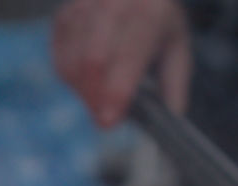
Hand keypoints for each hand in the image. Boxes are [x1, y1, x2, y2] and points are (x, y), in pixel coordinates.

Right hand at [52, 0, 191, 126]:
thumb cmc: (156, 23)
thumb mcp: (176, 48)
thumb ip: (173, 86)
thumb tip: (172, 120)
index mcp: (148, 12)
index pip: (128, 55)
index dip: (116, 91)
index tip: (109, 121)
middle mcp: (113, 4)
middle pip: (92, 61)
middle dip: (95, 98)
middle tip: (104, 119)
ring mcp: (84, 8)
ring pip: (72, 64)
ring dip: (84, 92)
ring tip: (101, 97)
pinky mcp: (65, 17)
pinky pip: (61, 61)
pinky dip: (72, 80)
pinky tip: (88, 80)